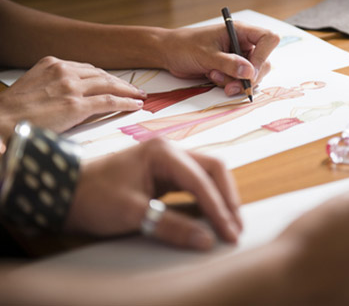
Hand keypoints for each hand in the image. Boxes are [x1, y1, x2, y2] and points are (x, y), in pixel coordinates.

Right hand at [0, 56, 144, 137]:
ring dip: (128, 91)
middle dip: (121, 83)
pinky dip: (126, 102)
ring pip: (109, 86)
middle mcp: (64, 71)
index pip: (89, 69)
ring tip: (139, 97)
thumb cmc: (15, 110)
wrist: (1, 121)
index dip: (106, 77)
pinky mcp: (76, 105)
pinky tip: (135, 105)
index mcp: (53, 64)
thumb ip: (54, 83)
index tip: (116, 83)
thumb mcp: (34, 85)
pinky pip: (109, 101)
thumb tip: (71, 93)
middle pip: (102, 75)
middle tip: (135, 89)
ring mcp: (71, 87)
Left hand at [65, 138, 241, 249]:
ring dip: (222, 197)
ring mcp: (169, 161)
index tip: (229, 233)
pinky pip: (196, 182)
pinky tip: (214, 214)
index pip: (202, 179)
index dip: (219, 207)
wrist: (68, 193)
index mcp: (163, 153)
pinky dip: (208, 198)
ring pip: (208, 174)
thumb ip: (171, 226)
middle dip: (228, 198)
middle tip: (236, 227)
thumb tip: (205, 241)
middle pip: (214, 169)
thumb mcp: (132, 213)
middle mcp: (171, 151)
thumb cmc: (94, 196)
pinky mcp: (166, 173)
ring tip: (230, 223)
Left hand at [161, 23, 279, 95]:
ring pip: (252, 76)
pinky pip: (240, 82)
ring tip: (214, 76)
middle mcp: (242, 44)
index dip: (264, 56)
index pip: (267, 39)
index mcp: (240, 32)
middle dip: (249, 77)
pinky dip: (229, 85)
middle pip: (264, 62)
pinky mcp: (231, 70)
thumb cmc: (184, 46)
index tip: (250, 71)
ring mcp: (238, 58)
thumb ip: (228, 63)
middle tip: (232, 85)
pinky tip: (213, 78)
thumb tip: (250, 72)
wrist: (169, 53)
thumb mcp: (206, 54)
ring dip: (235, 82)